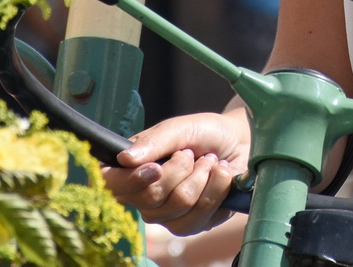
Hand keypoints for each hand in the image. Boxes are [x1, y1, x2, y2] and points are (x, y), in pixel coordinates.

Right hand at [100, 111, 252, 234]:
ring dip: (201, 176)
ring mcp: (166, 215)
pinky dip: (216, 189)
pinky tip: (219, 175)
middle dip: (180, 169)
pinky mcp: (190, 225)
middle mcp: (142, 196)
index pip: (112, 185)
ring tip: (208, 162)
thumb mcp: (179, 128)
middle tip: (191, 154)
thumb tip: (124, 158)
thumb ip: (153, 142)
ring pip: (179, 204)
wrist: (240, 142)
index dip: (131, 180)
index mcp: (130, 169)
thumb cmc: (204, 132)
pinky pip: (200, 215)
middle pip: (150, 197)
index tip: (156, 167)